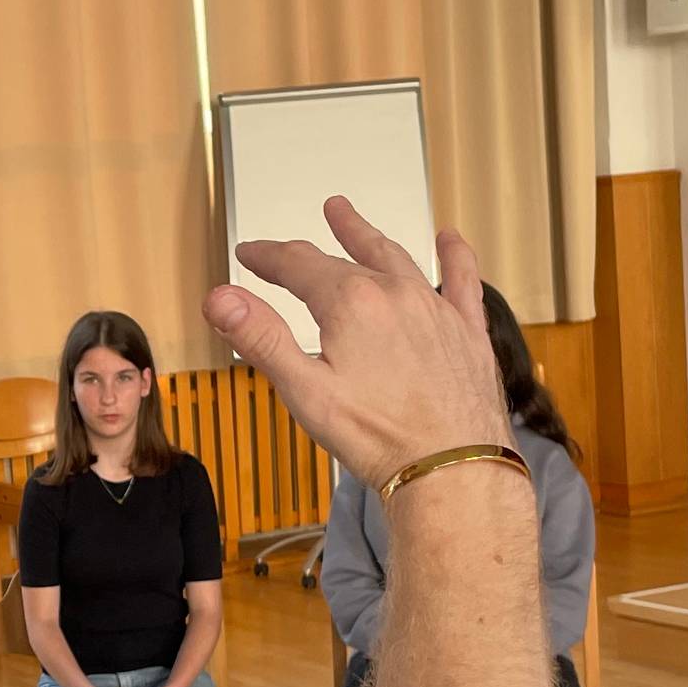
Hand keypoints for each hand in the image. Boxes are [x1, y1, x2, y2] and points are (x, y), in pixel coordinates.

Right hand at [204, 198, 506, 489]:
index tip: (251, 253)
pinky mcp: (466, 333)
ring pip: (398, 259)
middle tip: (303, 225)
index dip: (269, 257)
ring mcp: (435, 310)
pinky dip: (456, 257)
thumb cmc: (380, 438)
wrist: (450, 468)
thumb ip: (261, 338)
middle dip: (320, 241)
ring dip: (371, 237)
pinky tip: (451, 240)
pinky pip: (462, 281)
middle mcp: (396, 295)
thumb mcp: (304, 390)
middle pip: (348, 256)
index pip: (298, 266)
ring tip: (352, 218)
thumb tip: (221, 299)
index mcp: (352, 304)